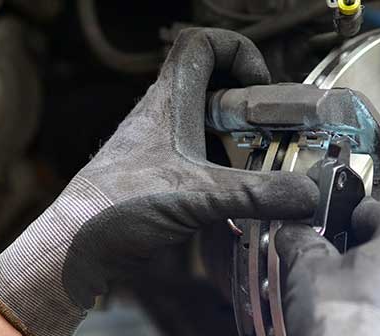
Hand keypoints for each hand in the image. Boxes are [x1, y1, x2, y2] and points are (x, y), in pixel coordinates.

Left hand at [0, 28, 318, 335]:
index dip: (238, 53)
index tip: (261, 86)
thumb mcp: (197, 196)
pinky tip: (233, 202)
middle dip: (247, 107)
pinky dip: (220, 175)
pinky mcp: (155, 179)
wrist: (73, 247)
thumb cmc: (113, 207)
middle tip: (270, 135)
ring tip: (260, 170)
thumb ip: (255, 194)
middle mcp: (162, 119)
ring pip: (204, 128)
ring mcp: (157, 149)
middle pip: (211, 87)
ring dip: (235, 144)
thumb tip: (305, 195)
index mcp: (168, 102)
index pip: (202, 44)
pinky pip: (196, 164)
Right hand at [179, 200, 379, 335]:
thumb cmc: (347, 324)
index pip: (378, 211)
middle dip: (376, 255)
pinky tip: (376, 330)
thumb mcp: (307, 270)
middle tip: (343, 271)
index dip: (348, 222)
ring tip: (359, 303)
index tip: (335, 232)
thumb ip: (301, 243)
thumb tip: (293, 235)